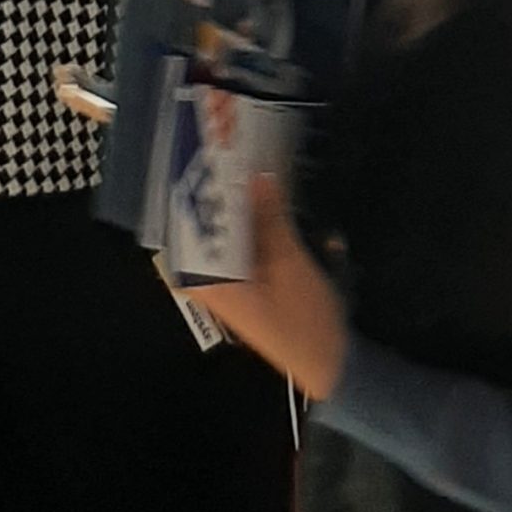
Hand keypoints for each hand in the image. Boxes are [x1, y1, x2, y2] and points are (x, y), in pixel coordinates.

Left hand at [186, 173, 349, 402]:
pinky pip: (231, 245)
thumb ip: (269, 219)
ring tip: (236, 164)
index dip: (190, 189)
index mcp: (208, 281)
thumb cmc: (305, 320)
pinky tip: (255, 197)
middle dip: (210, 191)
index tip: (199, 154)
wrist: (328, 362)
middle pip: (198, 227)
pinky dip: (242, 223)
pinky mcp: (238, 284)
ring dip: (227, 204)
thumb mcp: (290, 264)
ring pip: (215, 234)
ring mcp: (221, 284)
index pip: (183, 227)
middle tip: (221, 149)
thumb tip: (257, 175)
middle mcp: (206, 281)